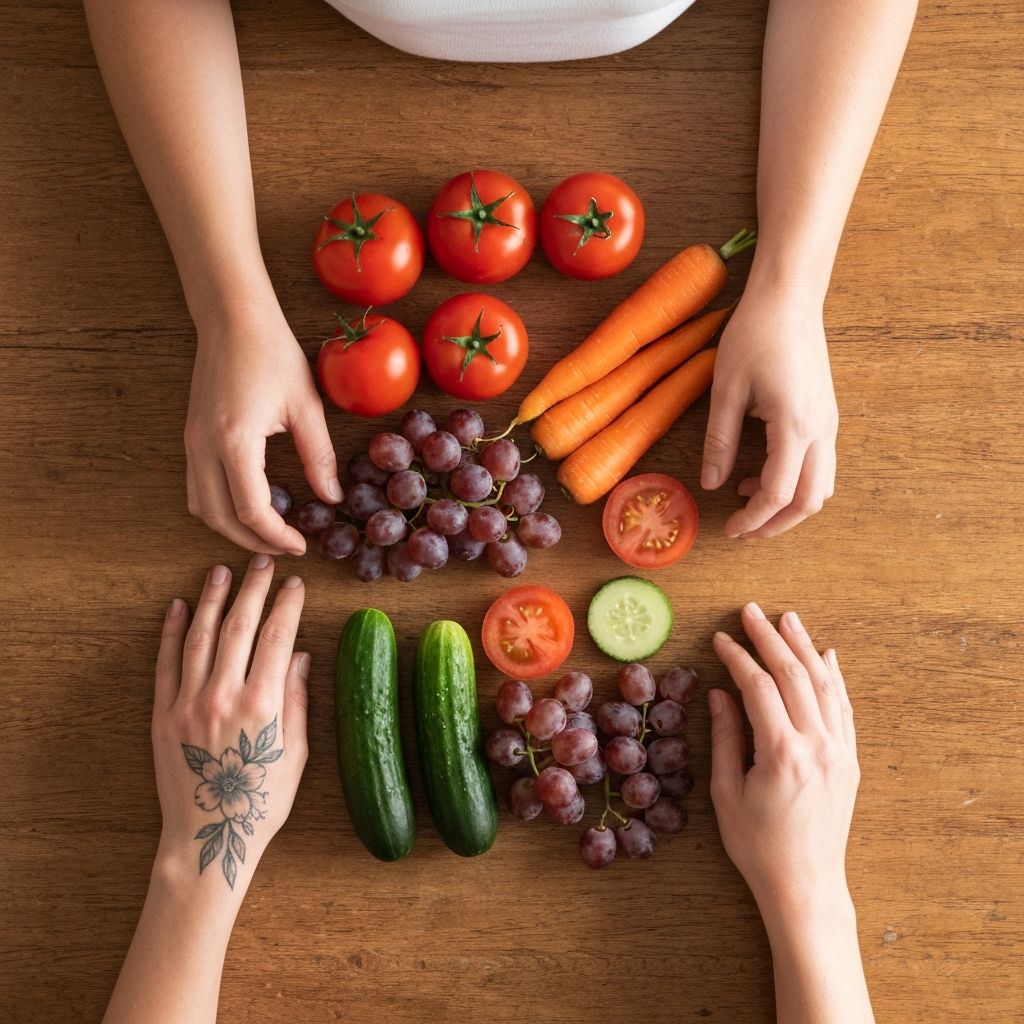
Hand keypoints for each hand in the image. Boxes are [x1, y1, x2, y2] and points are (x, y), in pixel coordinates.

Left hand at [152, 557, 309, 890]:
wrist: (209, 838)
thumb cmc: (262, 801)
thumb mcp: (296, 753)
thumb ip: (297, 700)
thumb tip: (299, 657)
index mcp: (263, 705)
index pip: (278, 638)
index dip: (287, 606)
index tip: (295, 585)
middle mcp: (223, 696)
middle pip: (239, 627)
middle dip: (253, 590)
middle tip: (261, 563)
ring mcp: (188, 703)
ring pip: (199, 637)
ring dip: (211, 600)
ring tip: (220, 572)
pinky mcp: (162, 715)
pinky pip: (166, 663)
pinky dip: (170, 632)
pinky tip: (176, 607)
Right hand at [185, 305, 340, 554]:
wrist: (232, 318)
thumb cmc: (272, 354)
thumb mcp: (306, 406)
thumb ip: (318, 456)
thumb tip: (332, 497)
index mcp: (234, 441)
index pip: (251, 510)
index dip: (277, 535)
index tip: (302, 544)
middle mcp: (203, 447)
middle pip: (219, 518)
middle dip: (252, 541)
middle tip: (287, 548)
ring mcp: (191, 442)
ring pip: (201, 507)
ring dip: (231, 528)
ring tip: (268, 533)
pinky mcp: (190, 436)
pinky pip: (197, 488)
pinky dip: (219, 508)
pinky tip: (249, 506)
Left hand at [700, 286, 837, 538]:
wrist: (789, 298)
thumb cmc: (754, 335)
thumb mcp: (725, 391)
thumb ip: (719, 442)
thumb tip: (711, 483)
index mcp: (795, 426)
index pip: (779, 494)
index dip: (753, 519)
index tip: (729, 529)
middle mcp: (821, 430)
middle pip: (810, 501)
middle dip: (777, 525)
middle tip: (742, 531)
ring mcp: (829, 423)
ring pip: (821, 486)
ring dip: (788, 505)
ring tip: (748, 501)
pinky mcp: (826, 415)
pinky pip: (821, 465)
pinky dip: (796, 482)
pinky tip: (762, 473)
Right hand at [708, 603, 858, 921]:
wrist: (805, 884)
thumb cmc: (757, 844)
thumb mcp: (727, 791)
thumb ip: (726, 736)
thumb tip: (721, 692)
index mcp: (781, 753)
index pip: (758, 687)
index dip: (737, 657)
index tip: (720, 638)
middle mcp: (816, 745)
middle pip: (794, 675)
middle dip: (770, 639)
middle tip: (750, 612)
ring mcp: (839, 752)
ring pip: (823, 684)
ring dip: (804, 647)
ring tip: (787, 619)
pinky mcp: (850, 761)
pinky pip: (843, 707)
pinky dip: (834, 677)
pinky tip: (826, 656)